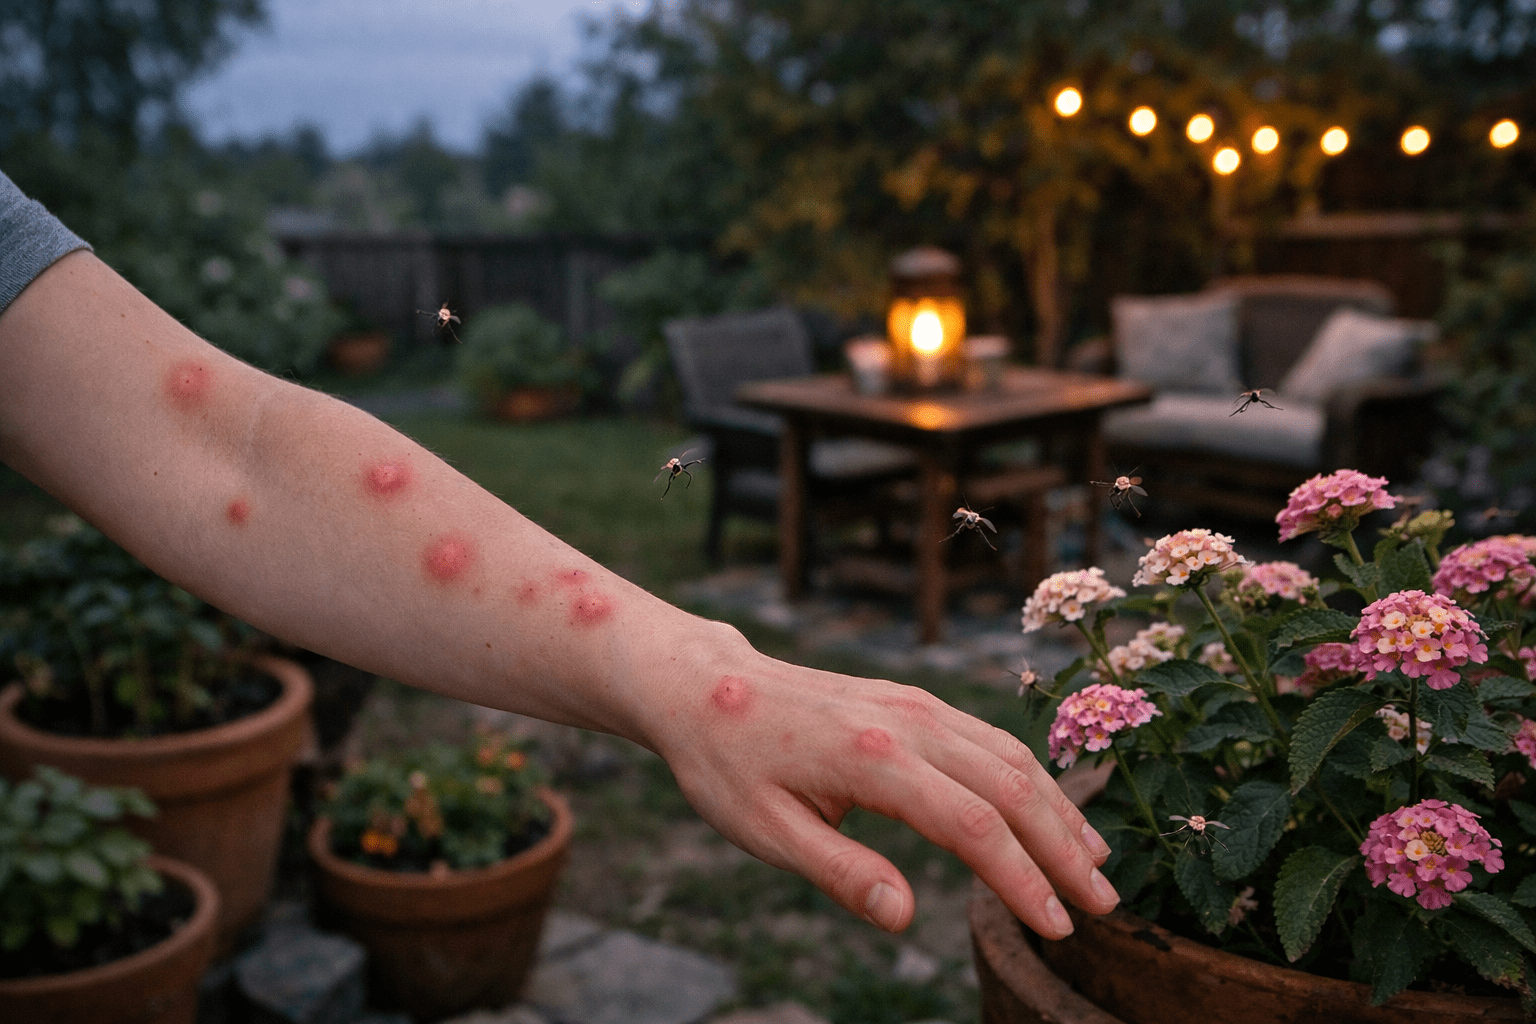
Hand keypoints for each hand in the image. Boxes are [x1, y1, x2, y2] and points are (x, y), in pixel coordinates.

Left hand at [645, 631, 1118, 937]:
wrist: (705, 686)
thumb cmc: (728, 764)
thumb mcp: (767, 833)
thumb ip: (841, 874)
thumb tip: (904, 919)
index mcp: (873, 759)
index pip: (974, 827)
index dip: (1023, 881)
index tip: (1058, 927)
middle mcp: (907, 722)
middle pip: (1010, 787)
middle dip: (1063, 849)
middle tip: (1104, 907)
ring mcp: (913, 704)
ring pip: (1009, 755)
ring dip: (1057, 810)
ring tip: (1094, 865)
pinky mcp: (912, 700)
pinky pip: (987, 737)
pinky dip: (1029, 776)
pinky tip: (1046, 809)